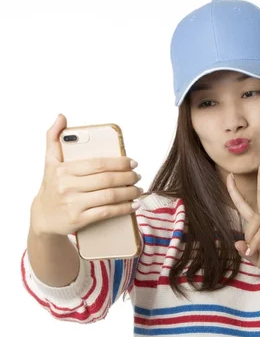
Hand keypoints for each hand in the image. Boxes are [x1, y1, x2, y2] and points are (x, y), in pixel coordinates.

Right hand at [30, 114, 142, 236]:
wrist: (43, 217)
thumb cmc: (51, 186)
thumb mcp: (50, 162)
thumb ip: (54, 138)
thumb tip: (61, 117)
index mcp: (63, 170)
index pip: (98, 164)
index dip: (119, 163)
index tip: (132, 162)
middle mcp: (67, 186)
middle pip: (106, 179)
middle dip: (127, 177)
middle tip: (137, 176)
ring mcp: (73, 204)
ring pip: (109, 196)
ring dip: (129, 192)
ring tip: (138, 189)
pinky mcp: (79, 220)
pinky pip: (107, 212)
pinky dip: (124, 208)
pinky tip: (134, 204)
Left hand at [226, 155, 259, 282]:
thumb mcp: (256, 258)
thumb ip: (246, 250)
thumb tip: (237, 242)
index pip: (247, 204)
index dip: (237, 191)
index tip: (230, 176)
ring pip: (255, 219)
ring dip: (249, 234)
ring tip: (251, 250)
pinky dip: (256, 241)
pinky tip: (255, 251)